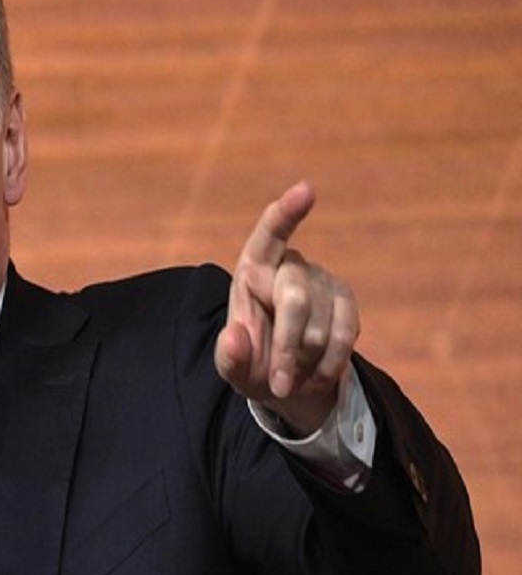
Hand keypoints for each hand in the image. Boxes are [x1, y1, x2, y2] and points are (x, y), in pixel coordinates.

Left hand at [214, 181, 359, 434]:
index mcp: (252, 269)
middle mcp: (289, 266)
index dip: (286, 212)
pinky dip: (330, 362)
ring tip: (292, 376)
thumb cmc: (251, 362)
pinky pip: (346, 333)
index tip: (307, 190)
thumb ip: (228, 356)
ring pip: (320, 324)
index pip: (269, 234)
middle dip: (286, 347)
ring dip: (306, 360)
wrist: (289, 379)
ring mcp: (322, 281)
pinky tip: (318, 375)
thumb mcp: (232, 366)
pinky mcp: (346, 301)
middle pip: (294, 298)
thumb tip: (234, 336)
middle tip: (278, 384)